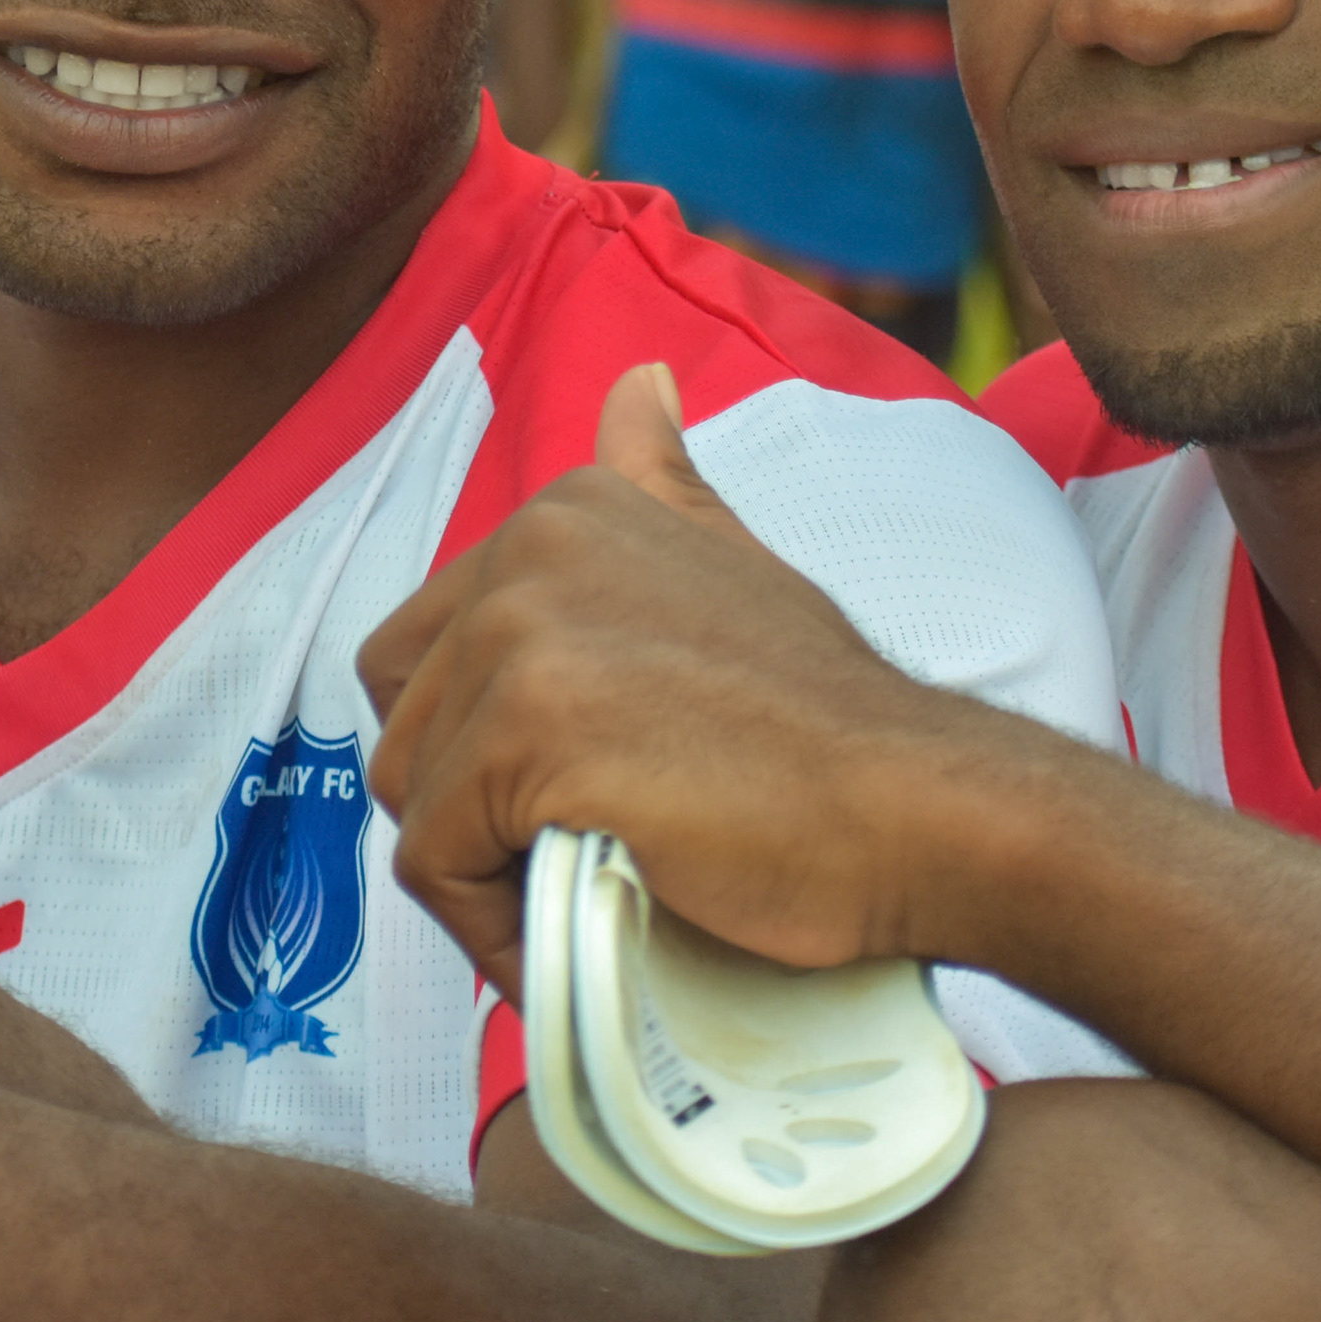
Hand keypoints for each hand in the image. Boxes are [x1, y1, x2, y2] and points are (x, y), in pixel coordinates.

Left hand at [359, 364, 1000, 996]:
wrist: (912, 803)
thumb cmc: (828, 720)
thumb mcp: (730, 559)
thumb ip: (661, 480)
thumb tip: (639, 383)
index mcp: (561, 513)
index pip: (426, 652)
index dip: (475, 746)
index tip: (551, 803)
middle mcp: (527, 552)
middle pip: (408, 724)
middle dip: (466, 811)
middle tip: (560, 862)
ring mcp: (523, 636)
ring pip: (414, 795)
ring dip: (477, 874)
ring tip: (571, 905)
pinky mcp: (528, 735)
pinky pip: (437, 863)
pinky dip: (486, 927)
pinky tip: (562, 938)